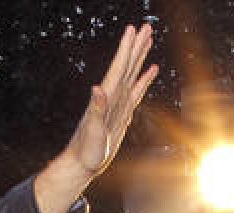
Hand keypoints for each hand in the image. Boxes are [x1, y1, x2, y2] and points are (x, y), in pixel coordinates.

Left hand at [34, 25, 157, 212]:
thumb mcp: (91, 132)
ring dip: (140, 56)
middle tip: (145, 27)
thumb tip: (97, 89)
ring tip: (148, 39)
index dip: (126, 49)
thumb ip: (95, 110)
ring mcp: (118, 103)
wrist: (83, 163)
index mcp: (106, 98)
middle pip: (127, 65)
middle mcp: (112, 96)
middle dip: (136, 46)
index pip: (118, 68)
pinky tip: (150, 70)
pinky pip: (136, 90)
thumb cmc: (85, 151)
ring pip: (132, 74)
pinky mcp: (122, 112)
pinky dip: (143, 78)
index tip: (133, 30)